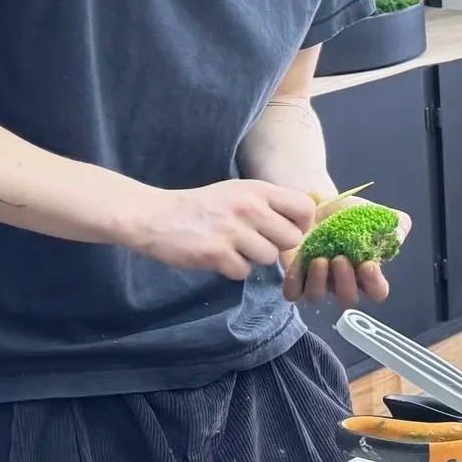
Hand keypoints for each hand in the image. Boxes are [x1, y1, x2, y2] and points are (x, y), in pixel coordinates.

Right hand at [125, 178, 316, 280]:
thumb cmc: (204, 206)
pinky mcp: (215, 253)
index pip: (304, 208)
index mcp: (258, 190)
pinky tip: (219, 257)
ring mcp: (233, 231)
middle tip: (255, 242)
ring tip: (234, 248)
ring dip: (254, 259)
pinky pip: (243, 271)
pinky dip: (233, 269)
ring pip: (269, 258)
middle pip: (291, 239)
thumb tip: (301, 224)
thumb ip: (269, 204)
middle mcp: (249, 207)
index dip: (301, 225)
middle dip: (277, 245)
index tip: (286, 230)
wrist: (157, 216)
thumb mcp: (239, 192)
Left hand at [282, 191, 412, 307]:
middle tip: (340, 258)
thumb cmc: (350, 214)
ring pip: (318, 297)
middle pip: (347, 299)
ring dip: (319, 282)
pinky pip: (293, 293)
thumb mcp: (377, 214)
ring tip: (319, 259)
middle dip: (345, 282)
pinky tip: (299, 263)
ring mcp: (318, 282)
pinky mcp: (296, 278)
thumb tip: (398, 237)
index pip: (377, 291)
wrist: (318, 204)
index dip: (374, 284)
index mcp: (365, 272)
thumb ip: (396, 224)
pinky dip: (295, 282)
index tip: (368, 264)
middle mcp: (342, 282)